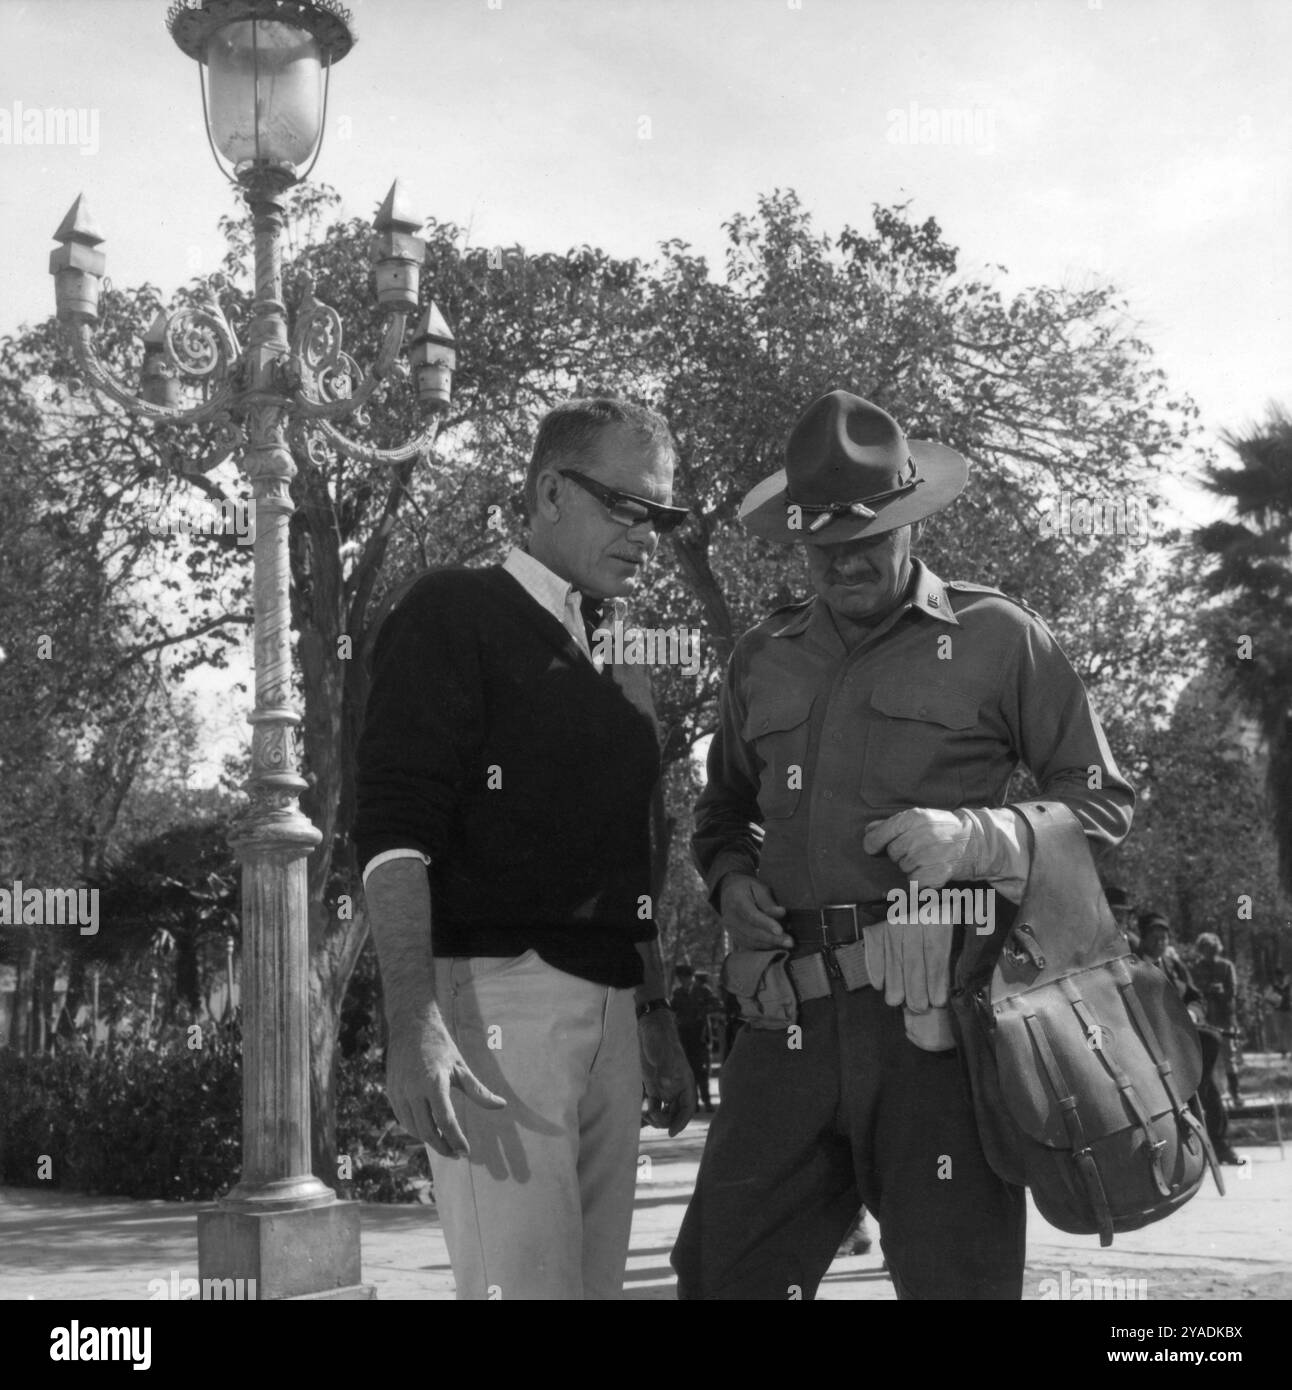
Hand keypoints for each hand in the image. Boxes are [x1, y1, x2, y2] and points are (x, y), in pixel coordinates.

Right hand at [385, 1009, 505, 1158]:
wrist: (411, 1025)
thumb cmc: (441, 1046)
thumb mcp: (461, 1067)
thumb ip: (479, 1091)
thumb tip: (502, 1106)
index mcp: (434, 1082)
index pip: (445, 1121)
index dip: (456, 1139)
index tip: (466, 1152)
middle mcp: (413, 1089)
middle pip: (427, 1130)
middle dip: (443, 1146)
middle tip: (456, 1154)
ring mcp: (399, 1091)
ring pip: (413, 1128)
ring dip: (428, 1140)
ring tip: (445, 1143)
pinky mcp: (391, 1092)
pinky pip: (402, 1119)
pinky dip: (415, 1129)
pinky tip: (428, 1129)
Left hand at [638, 1010, 696, 1135]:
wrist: (651, 1030)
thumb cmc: (661, 1040)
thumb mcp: (664, 1055)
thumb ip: (666, 1070)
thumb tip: (666, 1085)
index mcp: (685, 1083)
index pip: (688, 1108)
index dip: (681, 1122)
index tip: (671, 1132)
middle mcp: (677, 1088)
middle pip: (676, 1114)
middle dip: (666, 1121)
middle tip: (652, 1117)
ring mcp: (666, 1088)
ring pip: (666, 1112)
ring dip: (658, 1119)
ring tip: (647, 1116)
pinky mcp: (654, 1087)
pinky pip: (654, 1106)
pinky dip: (650, 1114)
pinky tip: (642, 1118)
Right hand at [719, 873, 793, 950]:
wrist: (728, 892)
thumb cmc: (748, 888)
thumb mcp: (758, 887)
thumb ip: (768, 901)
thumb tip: (781, 913)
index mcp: (736, 900)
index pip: (751, 915)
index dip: (766, 924)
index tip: (781, 930)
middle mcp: (730, 917)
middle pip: (752, 931)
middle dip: (772, 938)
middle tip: (790, 942)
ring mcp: (730, 929)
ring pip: (751, 941)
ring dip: (770, 945)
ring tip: (787, 944)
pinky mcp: (734, 937)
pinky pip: (749, 945)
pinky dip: (764, 947)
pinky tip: (777, 945)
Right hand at [862, 915, 952, 1009]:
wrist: (917, 892)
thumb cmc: (940, 912)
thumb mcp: (955, 920)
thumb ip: (956, 946)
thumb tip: (957, 980)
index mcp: (938, 919)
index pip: (935, 954)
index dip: (936, 979)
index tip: (938, 1001)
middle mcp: (914, 921)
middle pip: (913, 960)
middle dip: (915, 988)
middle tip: (917, 1007)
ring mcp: (893, 923)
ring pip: (894, 958)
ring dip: (894, 983)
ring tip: (896, 1001)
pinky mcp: (877, 926)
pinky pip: (874, 949)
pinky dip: (875, 967)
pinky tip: (878, 984)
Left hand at [863, 808, 976, 887]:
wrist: (975, 841)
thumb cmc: (943, 828)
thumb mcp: (920, 818)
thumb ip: (892, 824)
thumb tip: (868, 830)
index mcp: (914, 818)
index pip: (881, 834)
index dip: (873, 842)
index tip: (871, 847)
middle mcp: (920, 835)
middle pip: (892, 853)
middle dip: (900, 854)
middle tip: (916, 849)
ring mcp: (929, 855)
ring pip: (903, 867)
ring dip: (911, 866)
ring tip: (927, 857)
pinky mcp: (936, 873)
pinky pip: (914, 881)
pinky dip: (920, 879)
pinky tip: (931, 869)